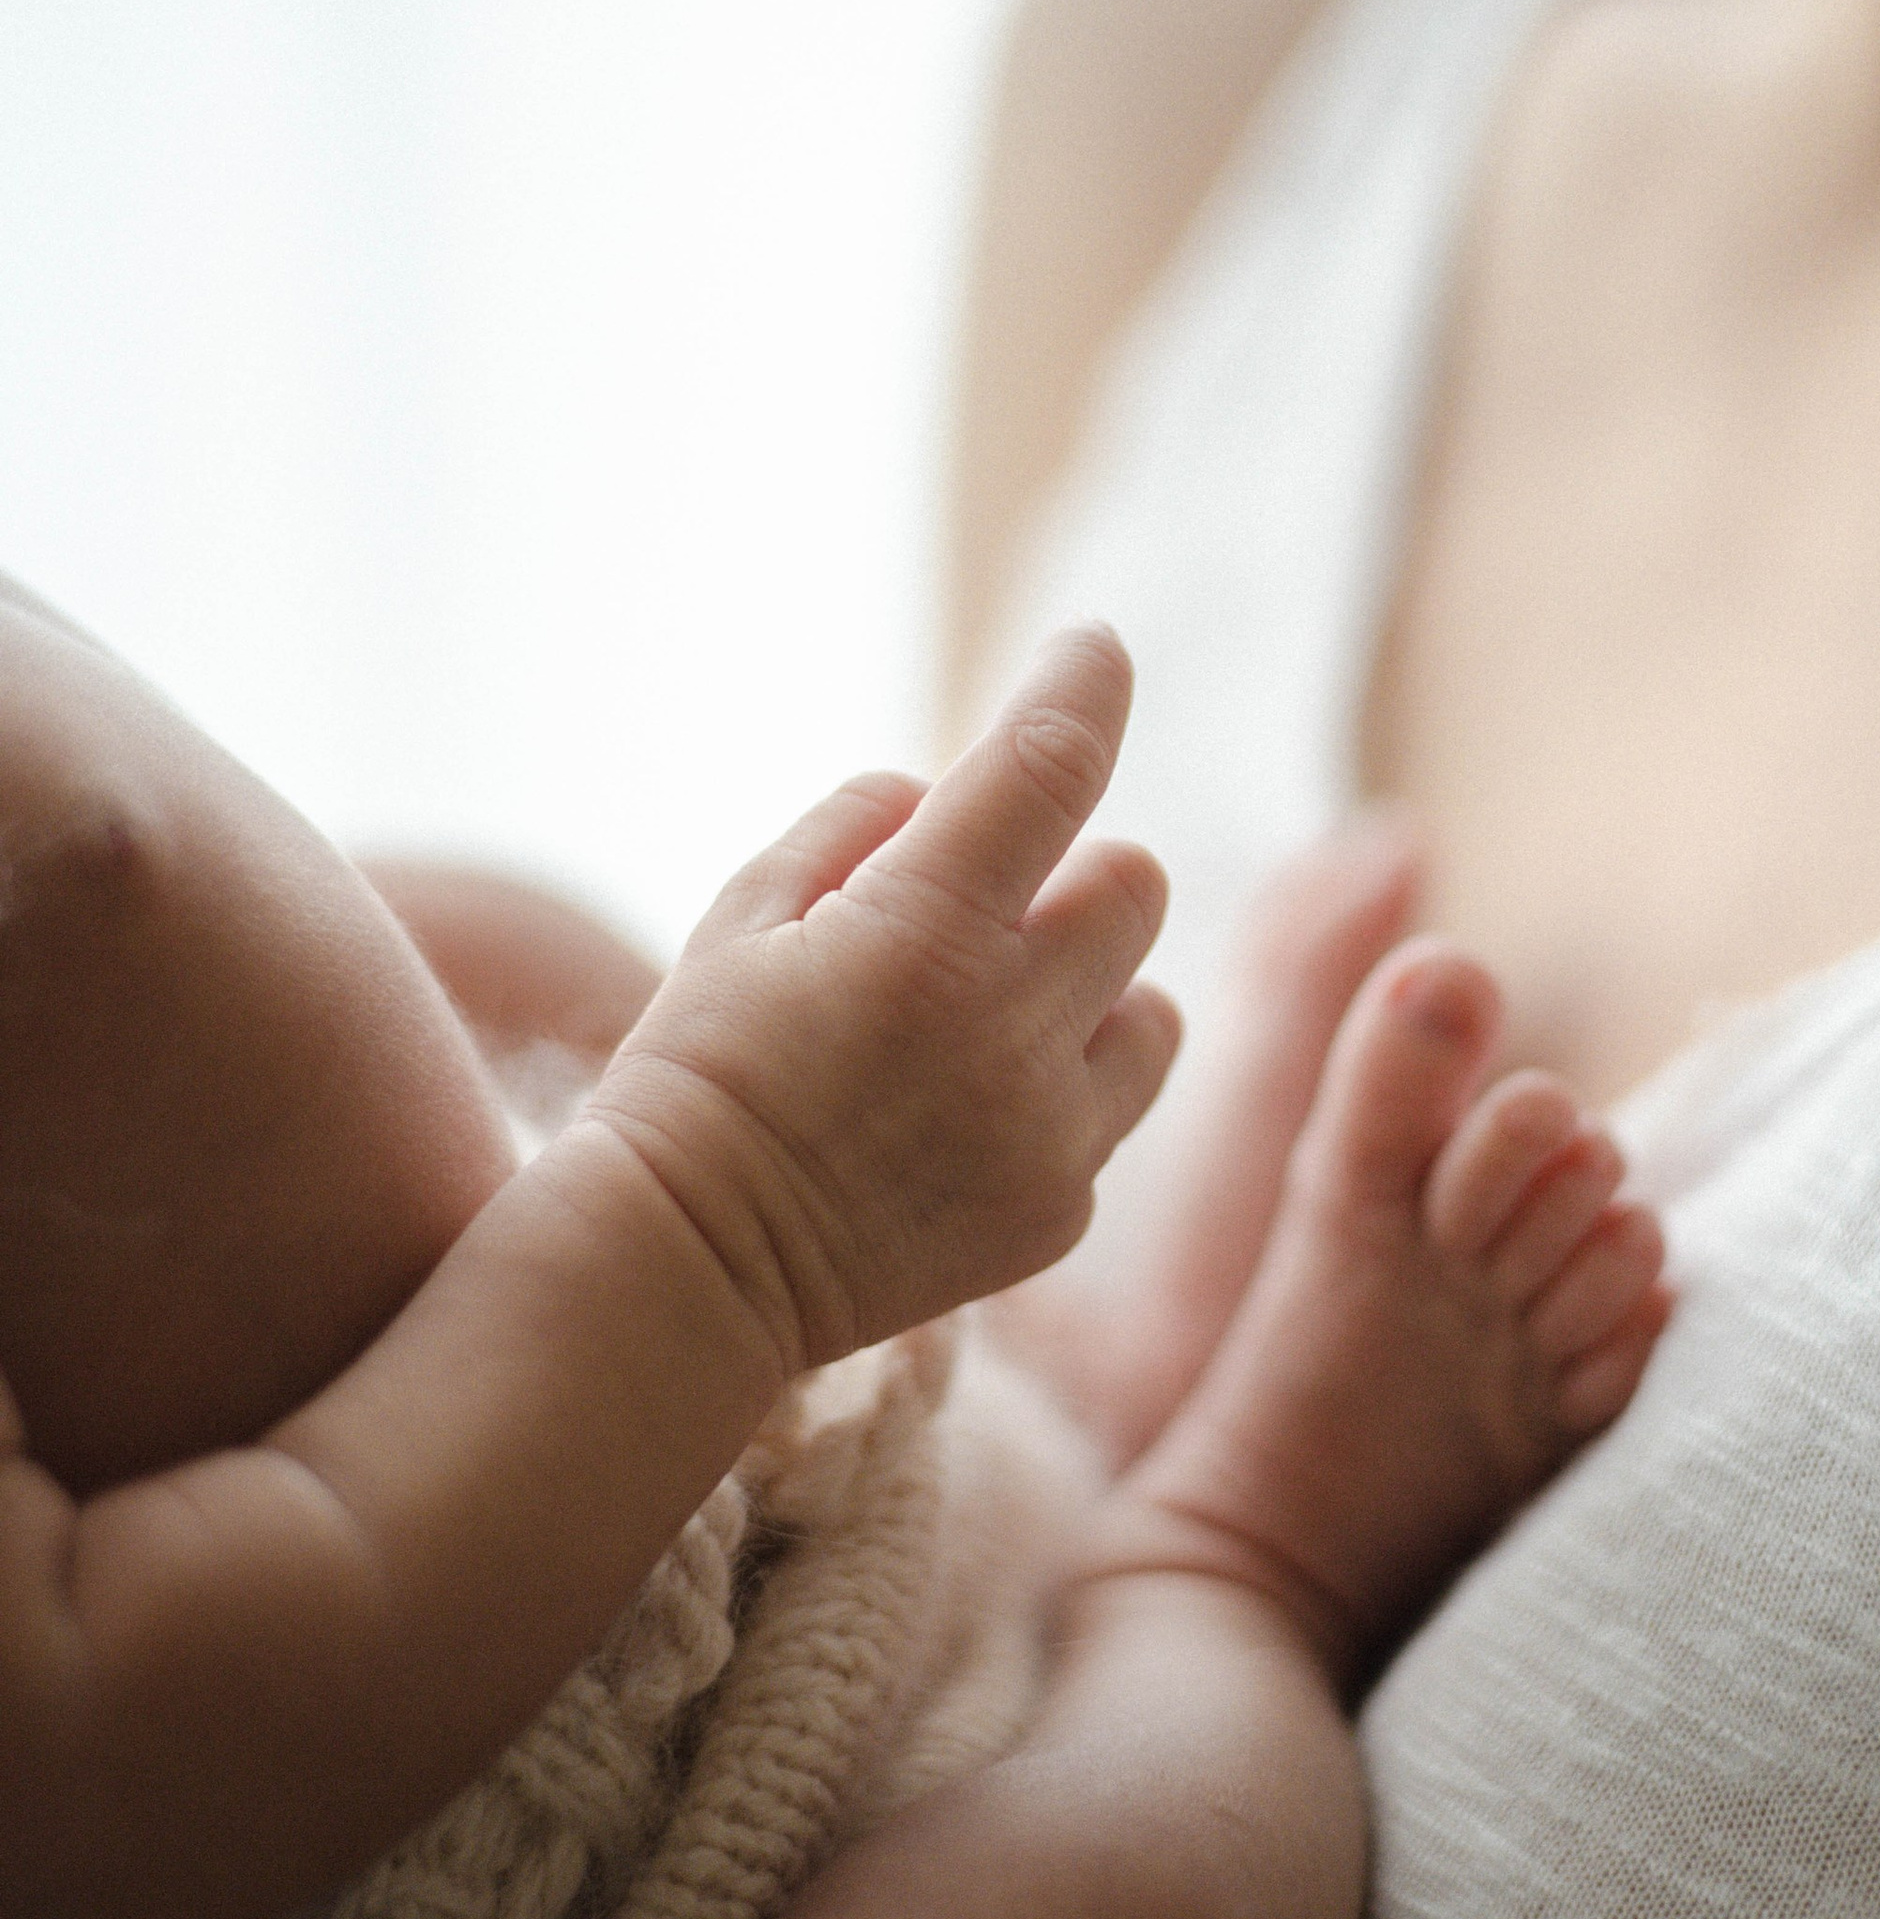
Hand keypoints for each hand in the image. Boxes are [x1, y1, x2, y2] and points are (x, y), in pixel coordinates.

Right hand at [582, 627, 1177, 1378]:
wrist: (686, 1273)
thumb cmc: (695, 1073)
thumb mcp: (742, 914)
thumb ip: (856, 825)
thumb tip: (942, 791)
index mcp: (923, 934)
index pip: (1049, 764)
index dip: (1081, 685)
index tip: (1097, 645)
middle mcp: (1011, 1030)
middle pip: (1133, 885)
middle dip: (1069, 877)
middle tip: (977, 914)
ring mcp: (1050, 1132)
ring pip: (1154, 1004)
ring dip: (1091, 989)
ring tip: (984, 1023)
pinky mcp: (1059, 1212)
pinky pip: (1111, 1110)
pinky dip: (1061, 1092)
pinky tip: (961, 1119)